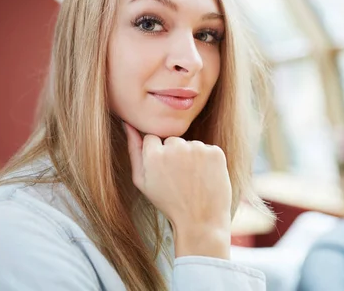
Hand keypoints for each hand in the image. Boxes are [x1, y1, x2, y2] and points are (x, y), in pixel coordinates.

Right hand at [124, 122, 231, 258]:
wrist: (201, 221)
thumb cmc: (168, 202)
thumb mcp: (142, 181)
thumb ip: (133, 150)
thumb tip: (127, 123)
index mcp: (154, 155)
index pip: (152, 138)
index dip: (157, 155)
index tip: (163, 171)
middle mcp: (176, 147)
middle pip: (172, 140)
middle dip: (174, 154)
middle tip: (178, 179)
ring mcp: (198, 148)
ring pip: (190, 144)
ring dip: (191, 157)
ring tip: (192, 181)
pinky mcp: (215, 152)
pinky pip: (207, 149)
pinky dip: (207, 161)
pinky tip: (204, 178)